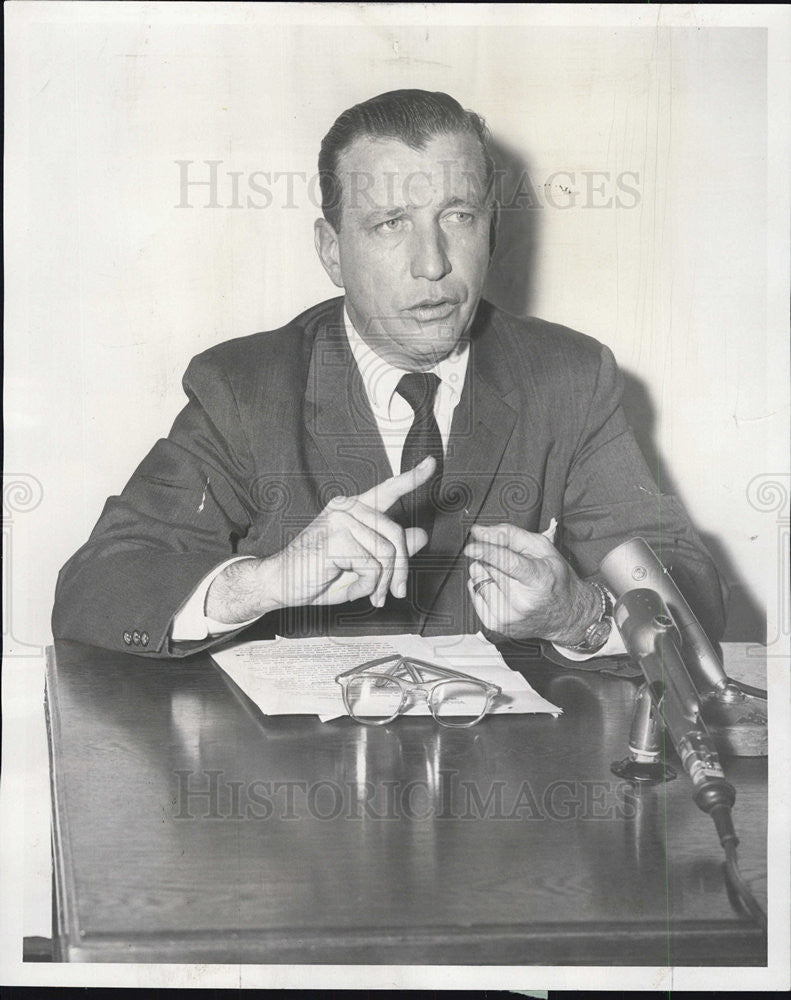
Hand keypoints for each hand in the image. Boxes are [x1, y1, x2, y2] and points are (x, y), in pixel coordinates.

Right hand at [206, 457, 435, 622]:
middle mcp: (347, 508)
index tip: (432, 463)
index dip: (412, 478)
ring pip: (387, 553)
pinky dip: (368, 584)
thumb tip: (421, 534)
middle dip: (400, 569)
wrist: (281, 584)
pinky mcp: (336, 538)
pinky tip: (355, 587)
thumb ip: (390, 549)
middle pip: (396, 536)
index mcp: (353, 510)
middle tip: (396, 592)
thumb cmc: (319, 575)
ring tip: (372, 594)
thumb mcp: (363, 565)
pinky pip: (372, 566)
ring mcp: (341, 520)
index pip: (387, 490)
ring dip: (383, 582)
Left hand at [463, 523, 599, 643]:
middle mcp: (523, 602)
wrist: (566, 616)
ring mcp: (508, 616)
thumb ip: (511, 535)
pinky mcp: (496, 624)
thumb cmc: (554, 579)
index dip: (488, 553)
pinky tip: (500, 589)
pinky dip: (482, 586)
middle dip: (489, 557)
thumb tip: (480, 531)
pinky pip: (474, 594)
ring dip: (485, 572)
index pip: (509, 564)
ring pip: (477, 579)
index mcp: (540, 580)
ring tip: (506, 577)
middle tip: (507, 561)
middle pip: (489, 568)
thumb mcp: (542, 549)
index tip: (471, 547)